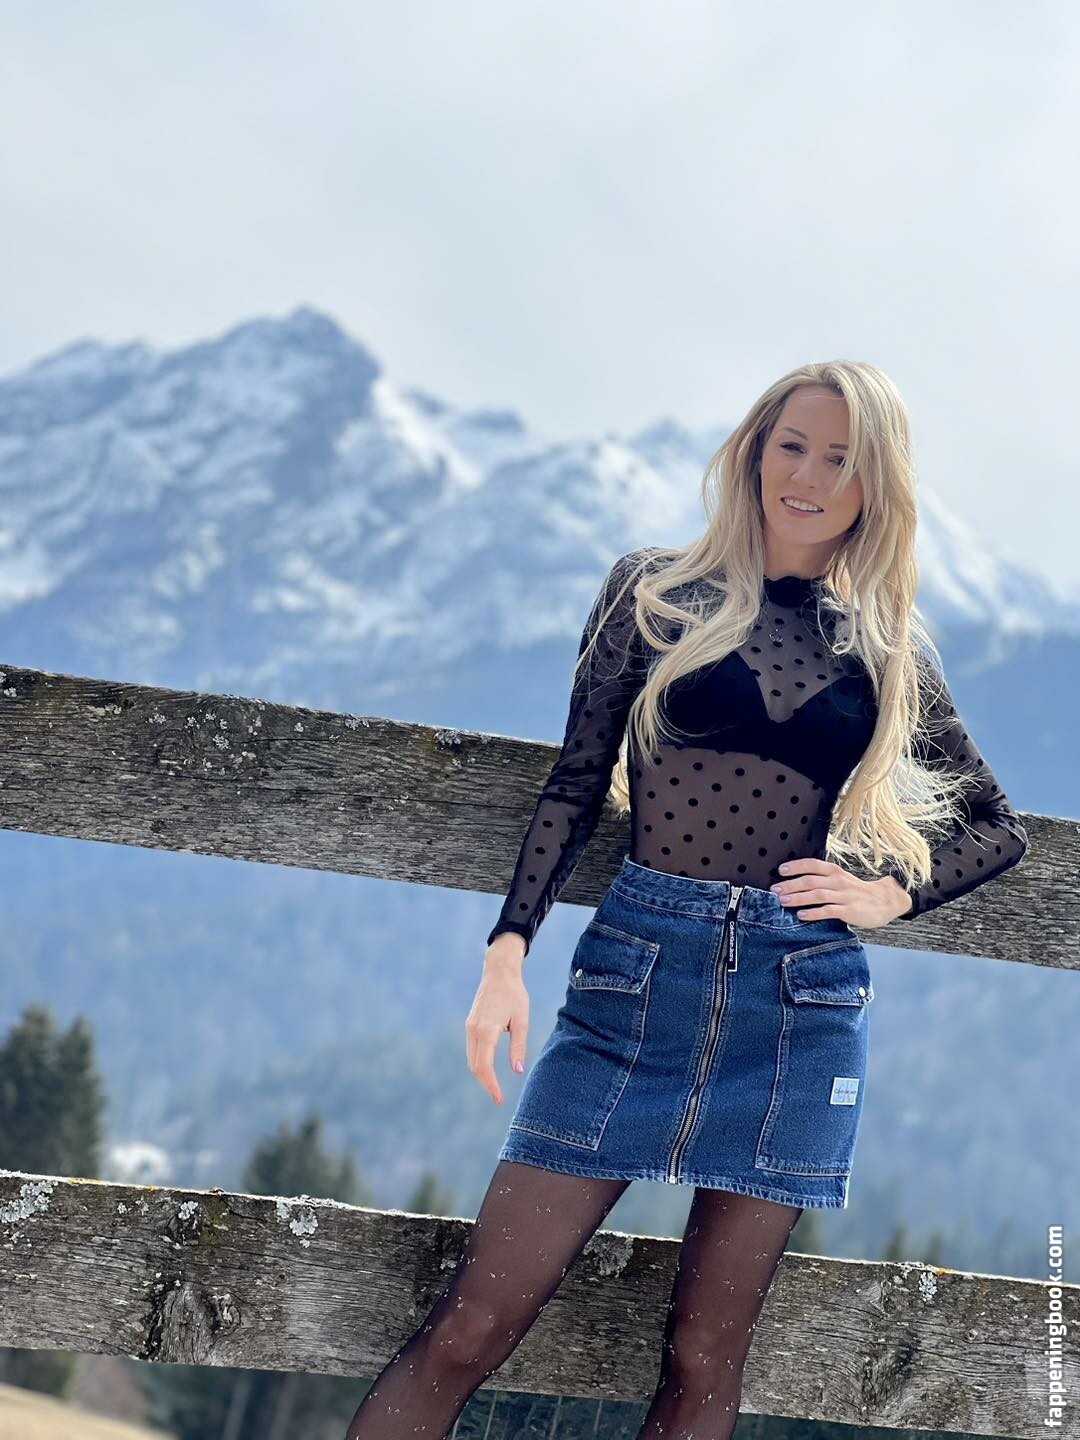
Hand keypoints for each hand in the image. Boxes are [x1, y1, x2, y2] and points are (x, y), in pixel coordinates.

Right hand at [465, 936, 529, 1104]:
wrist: (499, 972)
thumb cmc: (514, 994)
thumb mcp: (522, 1021)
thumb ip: (518, 1047)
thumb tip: (517, 1071)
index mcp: (486, 1030)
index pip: (484, 1066)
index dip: (491, 1085)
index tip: (499, 1099)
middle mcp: (473, 1030)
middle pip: (475, 1066)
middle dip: (485, 1083)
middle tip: (498, 1098)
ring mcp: (469, 1027)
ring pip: (471, 1059)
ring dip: (481, 1074)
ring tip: (494, 1087)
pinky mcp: (470, 1024)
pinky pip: (471, 1049)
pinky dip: (478, 1062)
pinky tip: (488, 1069)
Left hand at [769, 858, 913, 928]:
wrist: (885, 902)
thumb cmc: (856, 892)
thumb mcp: (840, 880)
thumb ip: (822, 879)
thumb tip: (795, 881)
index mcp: (835, 871)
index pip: (813, 864)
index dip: (796, 866)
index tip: (780, 870)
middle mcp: (838, 881)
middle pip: (811, 880)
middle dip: (791, 884)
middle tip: (774, 890)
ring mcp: (844, 896)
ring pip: (817, 895)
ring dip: (798, 898)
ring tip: (783, 901)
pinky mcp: (849, 911)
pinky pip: (829, 911)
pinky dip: (813, 913)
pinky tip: (801, 915)